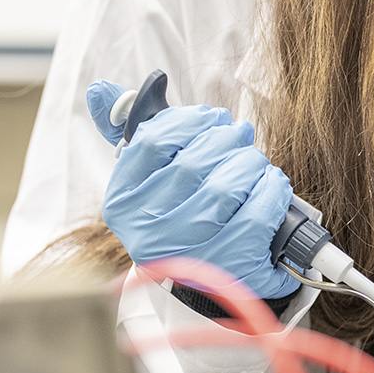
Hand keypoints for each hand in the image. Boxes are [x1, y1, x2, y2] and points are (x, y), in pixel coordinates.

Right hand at [87, 79, 296, 299]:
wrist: (213, 282)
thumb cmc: (183, 218)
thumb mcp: (151, 181)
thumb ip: (130, 135)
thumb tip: (100, 90)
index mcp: (123, 203)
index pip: (152, 141)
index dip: (190, 120)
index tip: (210, 117)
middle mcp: (148, 231)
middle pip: (196, 161)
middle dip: (227, 139)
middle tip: (240, 136)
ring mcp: (189, 252)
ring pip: (228, 185)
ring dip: (251, 163)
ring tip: (255, 162)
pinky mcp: (231, 265)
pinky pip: (259, 211)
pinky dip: (272, 190)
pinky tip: (272, 185)